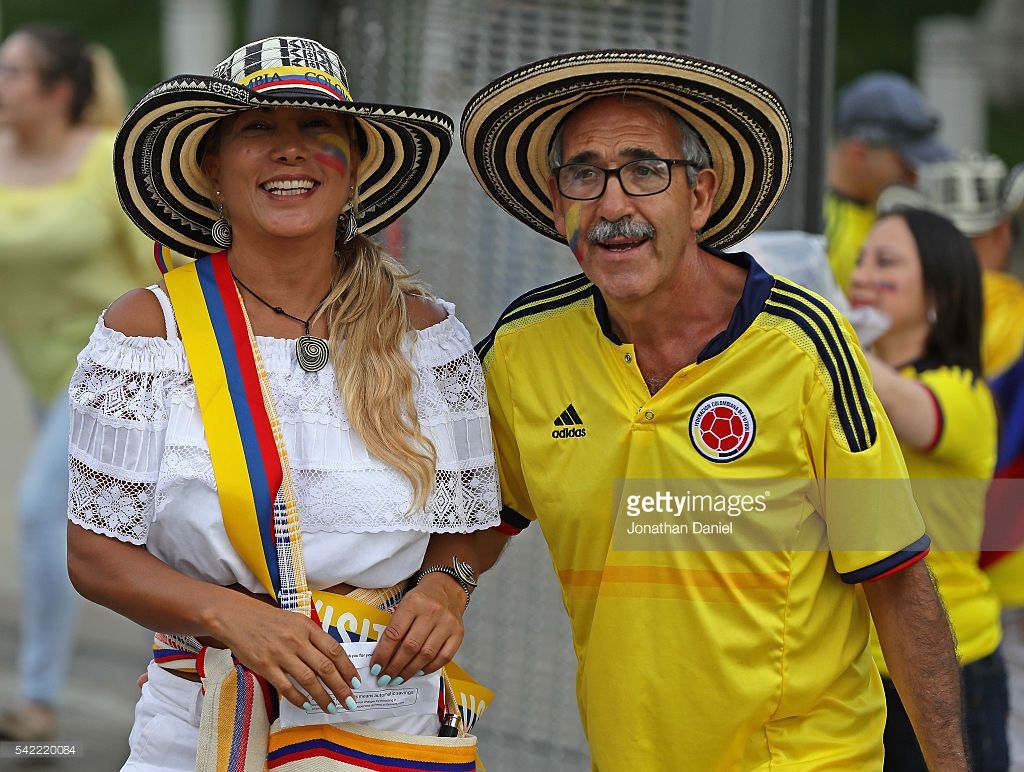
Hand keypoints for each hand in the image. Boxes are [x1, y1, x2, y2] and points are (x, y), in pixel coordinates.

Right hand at [208, 594, 360, 712]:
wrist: (237, 617)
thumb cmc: (270, 620)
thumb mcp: (296, 621)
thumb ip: (313, 638)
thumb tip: (332, 661)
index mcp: (307, 627)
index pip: (334, 650)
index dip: (347, 668)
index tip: (355, 682)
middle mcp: (297, 640)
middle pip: (325, 667)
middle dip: (341, 687)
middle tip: (350, 701)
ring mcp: (281, 654)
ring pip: (309, 680)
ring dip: (323, 697)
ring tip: (331, 707)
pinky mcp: (265, 666)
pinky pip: (286, 687)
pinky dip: (299, 698)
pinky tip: (307, 705)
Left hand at [368, 574, 466, 684]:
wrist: (447, 588)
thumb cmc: (421, 599)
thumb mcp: (404, 604)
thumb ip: (395, 627)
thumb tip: (382, 657)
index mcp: (414, 602)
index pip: (394, 634)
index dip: (383, 654)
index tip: (375, 667)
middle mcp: (432, 612)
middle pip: (410, 647)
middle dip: (395, 667)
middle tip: (385, 678)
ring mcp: (448, 623)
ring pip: (426, 655)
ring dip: (409, 671)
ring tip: (398, 678)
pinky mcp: (458, 633)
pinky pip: (444, 658)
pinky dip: (429, 668)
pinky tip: (418, 672)